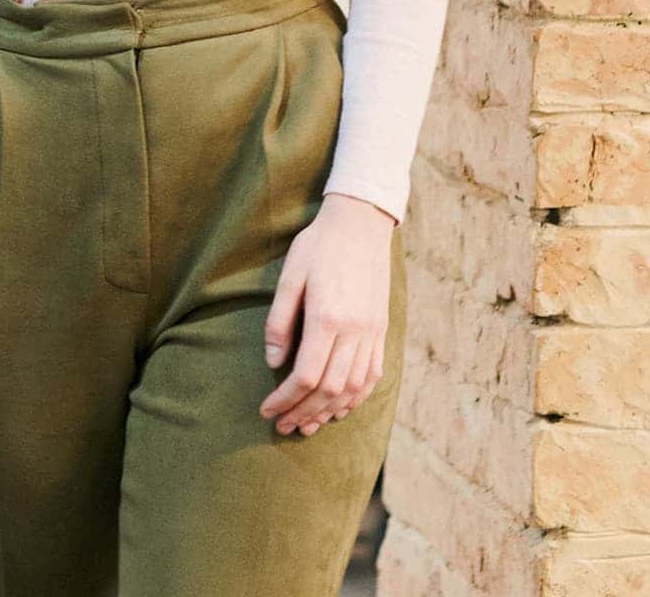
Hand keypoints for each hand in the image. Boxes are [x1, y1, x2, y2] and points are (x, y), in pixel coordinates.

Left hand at [259, 192, 395, 436]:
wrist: (361, 223)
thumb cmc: (318, 246)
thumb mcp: (290, 276)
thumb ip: (280, 321)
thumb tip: (273, 362)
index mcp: (328, 317)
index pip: (307, 375)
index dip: (285, 399)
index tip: (267, 409)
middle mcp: (355, 331)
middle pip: (330, 390)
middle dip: (304, 413)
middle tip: (282, 426)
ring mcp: (373, 333)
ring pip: (354, 389)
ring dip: (330, 412)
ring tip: (307, 426)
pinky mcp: (381, 330)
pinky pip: (373, 376)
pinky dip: (356, 398)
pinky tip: (340, 408)